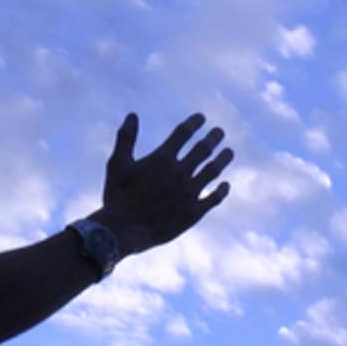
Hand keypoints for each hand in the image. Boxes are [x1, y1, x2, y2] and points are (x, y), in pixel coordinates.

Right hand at [98, 112, 233, 255]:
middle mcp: (179, 172)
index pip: (183, 133)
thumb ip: (126, 138)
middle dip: (213, 138)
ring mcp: (189, 192)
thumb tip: (132, 115)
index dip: (194, 123)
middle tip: (220, 132)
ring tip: (229, 152)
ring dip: (223, 160)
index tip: (202, 118)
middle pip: (203, 149)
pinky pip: (214, 198)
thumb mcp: (117, 163)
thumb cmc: (117, 196)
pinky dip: (222, 190)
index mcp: (162, 158)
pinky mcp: (194, 212)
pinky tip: (226, 185)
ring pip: (213, 171)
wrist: (123, 230)